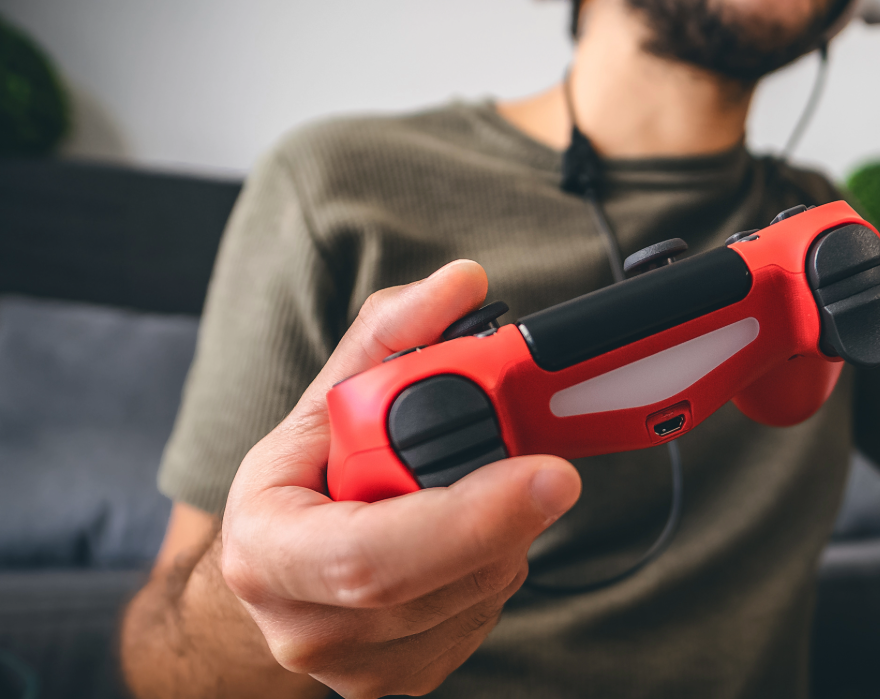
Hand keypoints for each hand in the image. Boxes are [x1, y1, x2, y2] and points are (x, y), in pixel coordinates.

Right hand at [218, 260, 580, 698]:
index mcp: (266, 547)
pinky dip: (493, 572)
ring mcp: (352, 667)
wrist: (278, 567)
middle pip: (441, 581)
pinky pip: (480, 623)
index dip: (471, 517)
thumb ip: (393, 332)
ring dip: (503, 540)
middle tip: (546, 469)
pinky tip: (467, 542)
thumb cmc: (305, 478)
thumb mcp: (331, 394)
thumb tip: (461, 283)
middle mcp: (300, 624)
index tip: (552, 471)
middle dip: (506, 519)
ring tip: (474, 498)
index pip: (373, 556)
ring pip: (475, 600)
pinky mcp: (397, 684)